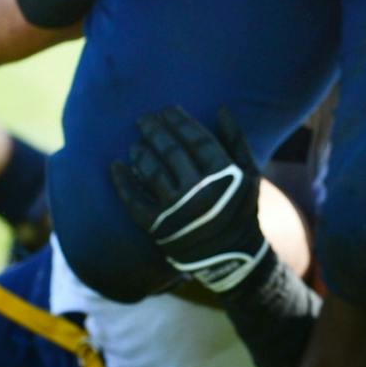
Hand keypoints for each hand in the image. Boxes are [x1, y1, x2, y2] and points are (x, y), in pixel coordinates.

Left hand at [109, 107, 267, 293]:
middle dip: (155, 130)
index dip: (181, 122)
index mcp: (225, 175)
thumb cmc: (240, 208)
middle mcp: (200, 191)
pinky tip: (117, 166)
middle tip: (143, 118)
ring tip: (135, 141)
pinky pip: (134, 200)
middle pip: (172, 151)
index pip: (197, 139)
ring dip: (140, 152)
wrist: (230, 257)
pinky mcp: (158, 227)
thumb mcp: (249, 174)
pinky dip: (123, 181)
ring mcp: (177, 210)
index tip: (168, 109)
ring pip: (152, 171)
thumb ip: (236, 141)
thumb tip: (221, 109)